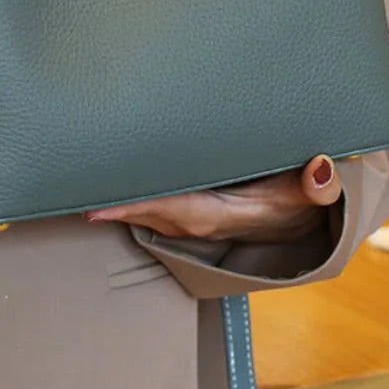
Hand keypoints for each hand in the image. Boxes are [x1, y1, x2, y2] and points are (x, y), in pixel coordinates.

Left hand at [85, 155, 342, 244]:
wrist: (310, 220)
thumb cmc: (304, 197)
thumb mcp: (315, 190)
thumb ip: (320, 183)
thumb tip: (318, 168)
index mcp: (226, 213)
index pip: (175, 207)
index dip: (137, 204)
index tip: (98, 203)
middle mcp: (204, 220)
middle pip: (148, 212)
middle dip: (112, 203)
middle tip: (68, 190)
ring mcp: (197, 218)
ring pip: (149, 211)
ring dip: (117, 202)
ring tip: (79, 185)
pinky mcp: (196, 211)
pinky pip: (157, 205)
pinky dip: (132, 199)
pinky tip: (112, 187)